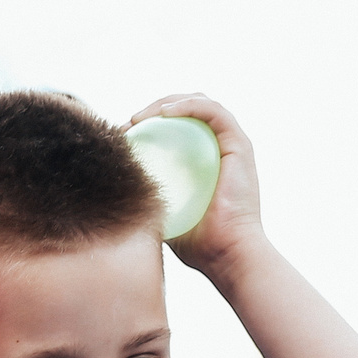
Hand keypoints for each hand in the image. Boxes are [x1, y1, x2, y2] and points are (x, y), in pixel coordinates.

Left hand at [126, 94, 266, 280]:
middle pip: (186, 112)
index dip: (149, 124)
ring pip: (199, 103)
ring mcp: (232, 145)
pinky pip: (213, 112)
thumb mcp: (164, 217)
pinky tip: (163, 114)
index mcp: (206, 162)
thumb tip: (117, 192)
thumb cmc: (198, 244)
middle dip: (154, 110)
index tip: (123, 136)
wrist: (226, 254)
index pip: (177, 129)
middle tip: (128, 123)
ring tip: (140, 118)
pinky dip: (188, 106)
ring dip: (166, 103)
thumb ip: (149, 200)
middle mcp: (220, 149)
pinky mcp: (240, 145)